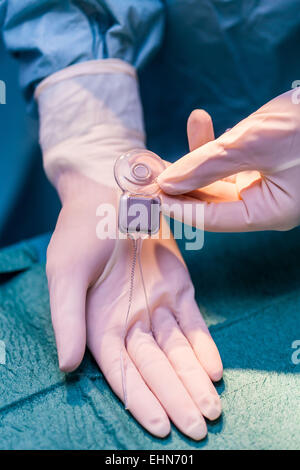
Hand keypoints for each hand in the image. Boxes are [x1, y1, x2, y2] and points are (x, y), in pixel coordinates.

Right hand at [46, 172, 222, 438]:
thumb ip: (66, 318)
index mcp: (97, 322)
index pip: (121, 371)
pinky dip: (203, 346)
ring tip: (211, 410)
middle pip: (154, 367)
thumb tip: (66, 366)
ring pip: (177, 351)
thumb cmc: (82, 230)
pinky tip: (214, 370)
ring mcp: (156, 304)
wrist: (112, 189)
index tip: (159, 426)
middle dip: (175, 398)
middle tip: (197, 428)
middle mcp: (129, 320)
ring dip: (193, 380)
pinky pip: (192, 323)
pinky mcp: (178, 287)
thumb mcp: (65, 271)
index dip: (139, 398)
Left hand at [158, 91, 299, 231]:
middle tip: (148, 170)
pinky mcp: (263, 167)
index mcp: (269, 213)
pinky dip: (214, 146)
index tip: (148, 194)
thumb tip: (168, 181)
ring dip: (194, 159)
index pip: (212, 219)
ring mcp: (264, 187)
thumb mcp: (254, 143)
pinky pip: (229, 163)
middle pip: (210, 202)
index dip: (178, 207)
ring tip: (170, 142)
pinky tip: (200, 123)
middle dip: (179, 183)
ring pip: (216, 180)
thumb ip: (207, 164)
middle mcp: (264, 205)